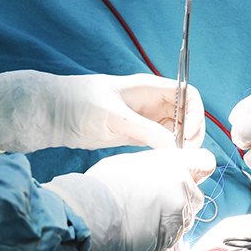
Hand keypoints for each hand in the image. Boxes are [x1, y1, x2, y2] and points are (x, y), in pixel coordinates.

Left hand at [0, 70, 204, 152]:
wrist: (55, 114)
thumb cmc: (80, 103)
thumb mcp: (115, 116)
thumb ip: (147, 130)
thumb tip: (175, 147)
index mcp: (150, 88)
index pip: (189, 94)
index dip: (195, 113)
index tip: (187, 134)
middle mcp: (151, 102)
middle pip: (187, 115)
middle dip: (192, 133)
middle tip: (184, 154)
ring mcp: (145, 119)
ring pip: (177, 131)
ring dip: (181, 145)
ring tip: (174, 162)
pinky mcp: (136, 134)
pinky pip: (162, 142)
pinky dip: (168, 152)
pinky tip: (162, 163)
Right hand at [44, 148, 215, 250]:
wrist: (96, 215)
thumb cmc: (105, 186)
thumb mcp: (130, 163)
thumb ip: (154, 168)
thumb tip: (156, 174)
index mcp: (172, 162)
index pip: (205, 161)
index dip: (199, 170)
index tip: (193, 175)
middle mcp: (182, 184)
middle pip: (197, 194)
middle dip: (183, 200)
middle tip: (158, 202)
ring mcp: (180, 211)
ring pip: (187, 217)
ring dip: (173, 219)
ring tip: (145, 217)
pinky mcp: (174, 234)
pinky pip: (175, 235)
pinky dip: (164, 235)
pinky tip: (143, 229)